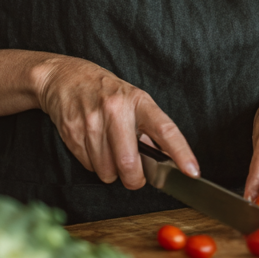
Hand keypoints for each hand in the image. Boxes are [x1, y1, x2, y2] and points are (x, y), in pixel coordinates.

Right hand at [33, 56, 198, 188]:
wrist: (66, 78)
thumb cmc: (106, 91)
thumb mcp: (134, 100)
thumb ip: (148, 130)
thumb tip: (164, 160)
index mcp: (139, 101)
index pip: (165, 130)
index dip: (181, 153)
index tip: (193, 171)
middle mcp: (116, 110)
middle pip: (129, 163)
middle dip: (133, 179)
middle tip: (134, 175)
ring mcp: (92, 121)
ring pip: (107, 171)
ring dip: (110, 171)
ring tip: (108, 149)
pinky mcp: (73, 132)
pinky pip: (89, 166)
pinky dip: (94, 164)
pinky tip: (93, 144)